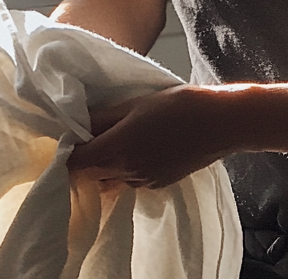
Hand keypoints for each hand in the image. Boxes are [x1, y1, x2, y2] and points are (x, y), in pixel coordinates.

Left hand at [66, 84, 239, 188]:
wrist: (219, 124)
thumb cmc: (180, 105)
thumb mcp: (138, 103)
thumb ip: (106, 116)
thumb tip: (81, 122)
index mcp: (119, 146)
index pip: (77, 161)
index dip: (68, 151)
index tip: (69, 137)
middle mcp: (127, 170)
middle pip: (91, 173)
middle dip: (86, 158)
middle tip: (91, 136)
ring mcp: (143, 181)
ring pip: (110, 179)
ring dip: (106, 165)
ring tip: (117, 141)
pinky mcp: (157, 185)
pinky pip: (130, 181)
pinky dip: (126, 170)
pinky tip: (139, 149)